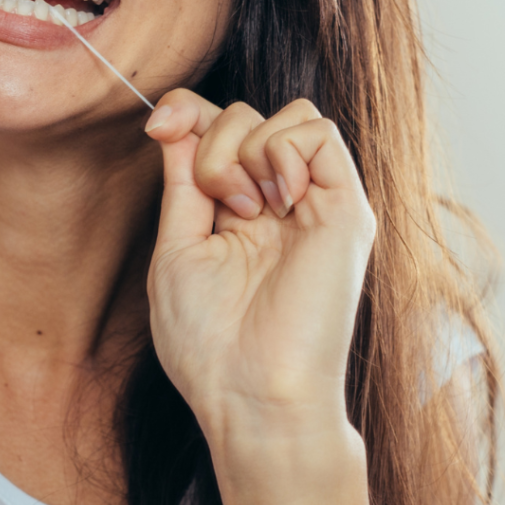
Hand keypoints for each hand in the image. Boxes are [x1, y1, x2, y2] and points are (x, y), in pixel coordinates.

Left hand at [145, 89, 375, 449]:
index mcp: (235, 206)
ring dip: (248, 148)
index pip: (215, 125)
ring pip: (287, 112)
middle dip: (212, 142)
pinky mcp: (345, 208)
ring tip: (249, 209)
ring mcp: (313, 200)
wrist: (252, 395)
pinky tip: (279, 199)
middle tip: (220, 205)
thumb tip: (175, 118)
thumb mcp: (178, 245)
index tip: (159, 125)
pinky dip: (285, 150)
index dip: (186, 109)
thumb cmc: (207, 339)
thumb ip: (184, 178)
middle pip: (244, 112)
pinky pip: (319, 132)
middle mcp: (276, 198)